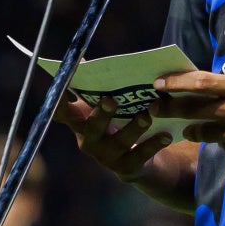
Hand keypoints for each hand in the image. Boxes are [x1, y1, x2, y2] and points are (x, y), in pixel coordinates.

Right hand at [57, 92, 174, 181]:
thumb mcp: (104, 105)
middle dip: (99, 114)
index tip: (62, 87)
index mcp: (80, 122)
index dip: (58, 102)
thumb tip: (81, 58)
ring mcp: (106, 156)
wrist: (136, 160)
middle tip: (110, 100)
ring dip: (132, 128)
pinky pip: (139, 156)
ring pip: (118, 143)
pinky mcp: (126, 167)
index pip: (61, 113)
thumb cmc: (117, 122)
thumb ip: (94, 84)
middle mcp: (88, 140)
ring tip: (147, 116)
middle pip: (89, 128)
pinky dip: (153, 144)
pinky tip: (166, 135)